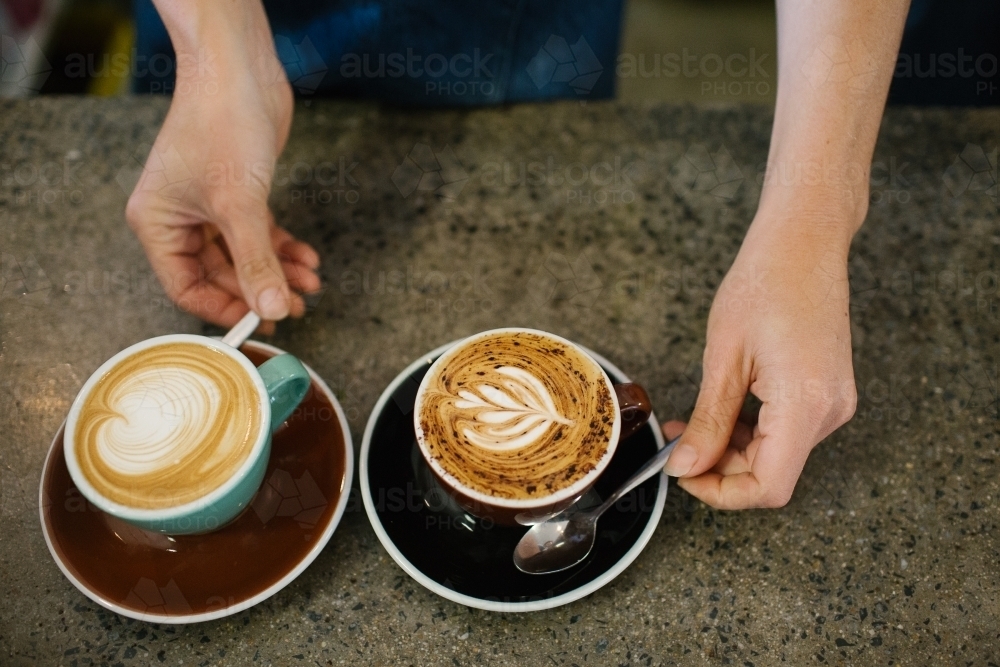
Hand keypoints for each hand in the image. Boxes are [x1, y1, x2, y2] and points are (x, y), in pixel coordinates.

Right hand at [125, 1, 319, 332]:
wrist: (241, 71)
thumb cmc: (221, 125)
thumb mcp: (239, 205)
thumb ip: (256, 261)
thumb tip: (271, 308)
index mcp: (158, 224)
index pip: (186, 288)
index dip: (225, 308)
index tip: (261, 320)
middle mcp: (180, 218)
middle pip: (221, 275)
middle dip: (261, 290)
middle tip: (296, 306)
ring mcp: (210, 206)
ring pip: (245, 256)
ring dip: (278, 271)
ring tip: (310, 284)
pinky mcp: (238, 193)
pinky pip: (259, 234)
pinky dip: (283, 247)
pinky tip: (308, 257)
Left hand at [663, 214, 857, 508]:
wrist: (804, 242)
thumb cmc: (765, 283)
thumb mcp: (723, 358)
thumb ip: (708, 421)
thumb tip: (686, 467)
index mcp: (805, 405)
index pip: (769, 486)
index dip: (721, 492)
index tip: (684, 474)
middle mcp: (829, 411)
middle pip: (772, 473)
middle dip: (719, 467)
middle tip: (678, 442)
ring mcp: (834, 402)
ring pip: (778, 455)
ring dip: (732, 448)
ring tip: (693, 422)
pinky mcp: (828, 391)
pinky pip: (787, 431)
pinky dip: (752, 431)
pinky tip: (725, 408)